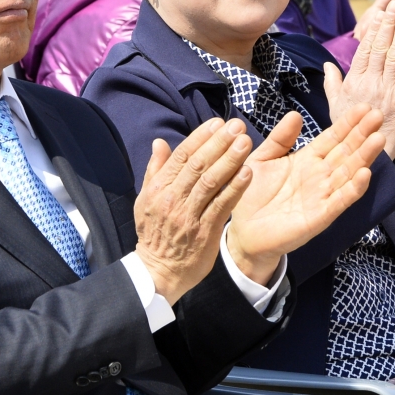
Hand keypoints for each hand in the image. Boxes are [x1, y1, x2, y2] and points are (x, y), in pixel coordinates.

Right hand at [133, 118, 253, 304]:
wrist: (159, 272)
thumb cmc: (154, 233)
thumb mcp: (146, 200)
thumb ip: (155, 170)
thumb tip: (160, 143)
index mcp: (158, 188)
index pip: (181, 156)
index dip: (201, 137)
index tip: (218, 123)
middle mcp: (172, 199)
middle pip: (197, 165)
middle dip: (219, 143)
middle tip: (237, 126)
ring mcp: (188, 216)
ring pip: (210, 182)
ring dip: (230, 160)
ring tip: (246, 142)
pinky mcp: (205, 232)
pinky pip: (221, 205)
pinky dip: (235, 188)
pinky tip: (248, 172)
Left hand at [225, 104, 385, 283]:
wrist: (242, 232)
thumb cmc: (251, 194)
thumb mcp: (262, 159)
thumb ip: (279, 139)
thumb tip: (296, 114)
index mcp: (307, 159)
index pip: (332, 138)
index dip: (347, 123)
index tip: (363, 107)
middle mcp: (319, 175)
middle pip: (345, 151)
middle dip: (362, 134)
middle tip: (378, 114)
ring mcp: (322, 195)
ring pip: (348, 172)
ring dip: (363, 157)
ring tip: (378, 139)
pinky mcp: (320, 216)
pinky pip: (340, 201)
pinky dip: (353, 188)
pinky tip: (364, 174)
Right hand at [325, 1, 394, 158]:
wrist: (368, 155)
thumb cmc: (351, 132)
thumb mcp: (336, 106)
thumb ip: (332, 83)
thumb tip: (327, 66)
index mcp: (353, 82)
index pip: (365, 49)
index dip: (374, 29)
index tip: (381, 13)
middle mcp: (368, 83)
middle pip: (380, 47)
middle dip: (389, 24)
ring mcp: (386, 90)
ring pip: (394, 56)